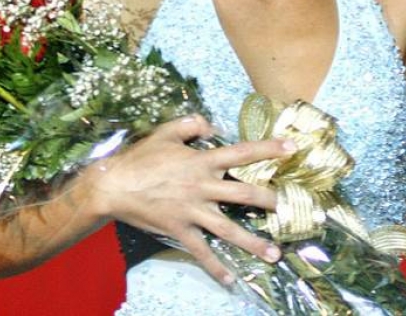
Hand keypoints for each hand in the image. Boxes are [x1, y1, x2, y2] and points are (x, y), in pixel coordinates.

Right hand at [74, 114, 292, 284]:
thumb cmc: (140, 157)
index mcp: (202, 161)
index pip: (241, 153)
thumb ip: (191, 124)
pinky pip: (201, 251)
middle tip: (291, 207)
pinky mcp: (180, 230)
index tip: (291, 147)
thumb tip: (211, 123)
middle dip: (270, 200)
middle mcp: (202, 187)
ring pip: (228, 228)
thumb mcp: (166, 132)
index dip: (267, 149)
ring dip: (252, 242)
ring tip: (274, 254)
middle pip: (243, 193)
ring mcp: (192, 211)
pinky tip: (230, 280)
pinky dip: (215, 267)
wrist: (113, 186)